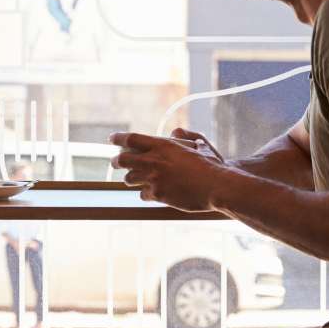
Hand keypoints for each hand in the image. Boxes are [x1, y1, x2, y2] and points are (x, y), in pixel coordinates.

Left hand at [110, 132, 228, 211]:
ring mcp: (153, 179)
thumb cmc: (211, 164)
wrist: (217, 186)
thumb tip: (174, 132)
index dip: (118, 138)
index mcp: (162, 145)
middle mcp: (153, 161)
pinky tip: (152, 193)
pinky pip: (142, 194)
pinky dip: (146, 193)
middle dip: (117, 161)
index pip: (131, 139)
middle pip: (123, 159)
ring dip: (131, 178)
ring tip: (135, 179)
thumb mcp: (199, 143)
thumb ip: (184, 136)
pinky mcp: (157, 195)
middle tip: (116, 162)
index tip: (111, 138)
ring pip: (129, 179)